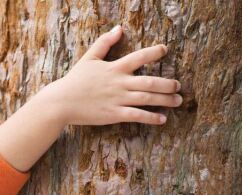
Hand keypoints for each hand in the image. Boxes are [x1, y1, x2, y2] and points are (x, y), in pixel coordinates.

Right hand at [42, 25, 181, 125]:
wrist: (62, 102)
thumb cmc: (75, 80)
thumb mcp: (89, 57)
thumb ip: (104, 42)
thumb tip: (119, 28)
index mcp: (114, 68)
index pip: (138, 57)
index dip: (153, 52)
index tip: (165, 50)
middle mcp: (120, 83)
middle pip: (149, 82)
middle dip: (167, 84)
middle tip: (179, 86)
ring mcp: (118, 99)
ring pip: (147, 99)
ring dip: (165, 100)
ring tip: (178, 101)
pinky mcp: (114, 114)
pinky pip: (137, 116)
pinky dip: (151, 118)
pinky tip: (163, 119)